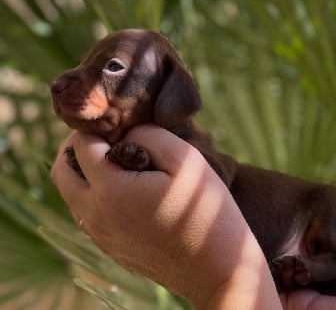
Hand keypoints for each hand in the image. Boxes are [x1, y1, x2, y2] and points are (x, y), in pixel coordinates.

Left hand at [51, 125, 280, 309]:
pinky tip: (126, 188)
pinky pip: (87, 214)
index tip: (115, 121)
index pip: (81, 145)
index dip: (95, 126)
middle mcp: (95, 216)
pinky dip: (94, 193)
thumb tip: (127, 133)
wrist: (217, 269)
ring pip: (71, 194)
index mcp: (110, 190)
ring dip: (84, 172)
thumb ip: (149, 135)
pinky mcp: (110, 248)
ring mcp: (101, 236)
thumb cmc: (206, 211)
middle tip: (104, 137)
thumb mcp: (185, 160)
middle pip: (62, 172)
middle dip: (76, 148)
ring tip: (116, 160)